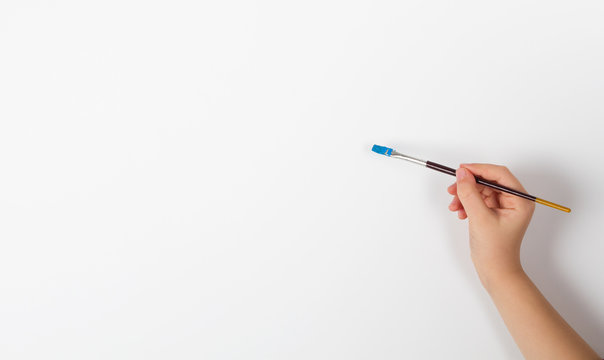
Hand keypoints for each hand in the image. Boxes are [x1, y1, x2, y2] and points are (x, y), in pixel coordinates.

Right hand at [447, 164, 534, 285]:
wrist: (495, 270)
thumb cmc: (496, 250)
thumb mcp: (480, 218)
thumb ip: (469, 193)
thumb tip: (462, 174)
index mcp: (520, 200)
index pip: (499, 174)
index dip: (479, 169)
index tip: (462, 169)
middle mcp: (514, 201)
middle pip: (489, 180)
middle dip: (469, 184)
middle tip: (453, 188)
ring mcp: (504, 207)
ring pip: (481, 190)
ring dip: (465, 195)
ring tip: (455, 205)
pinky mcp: (493, 212)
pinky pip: (478, 199)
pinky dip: (467, 203)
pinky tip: (460, 212)